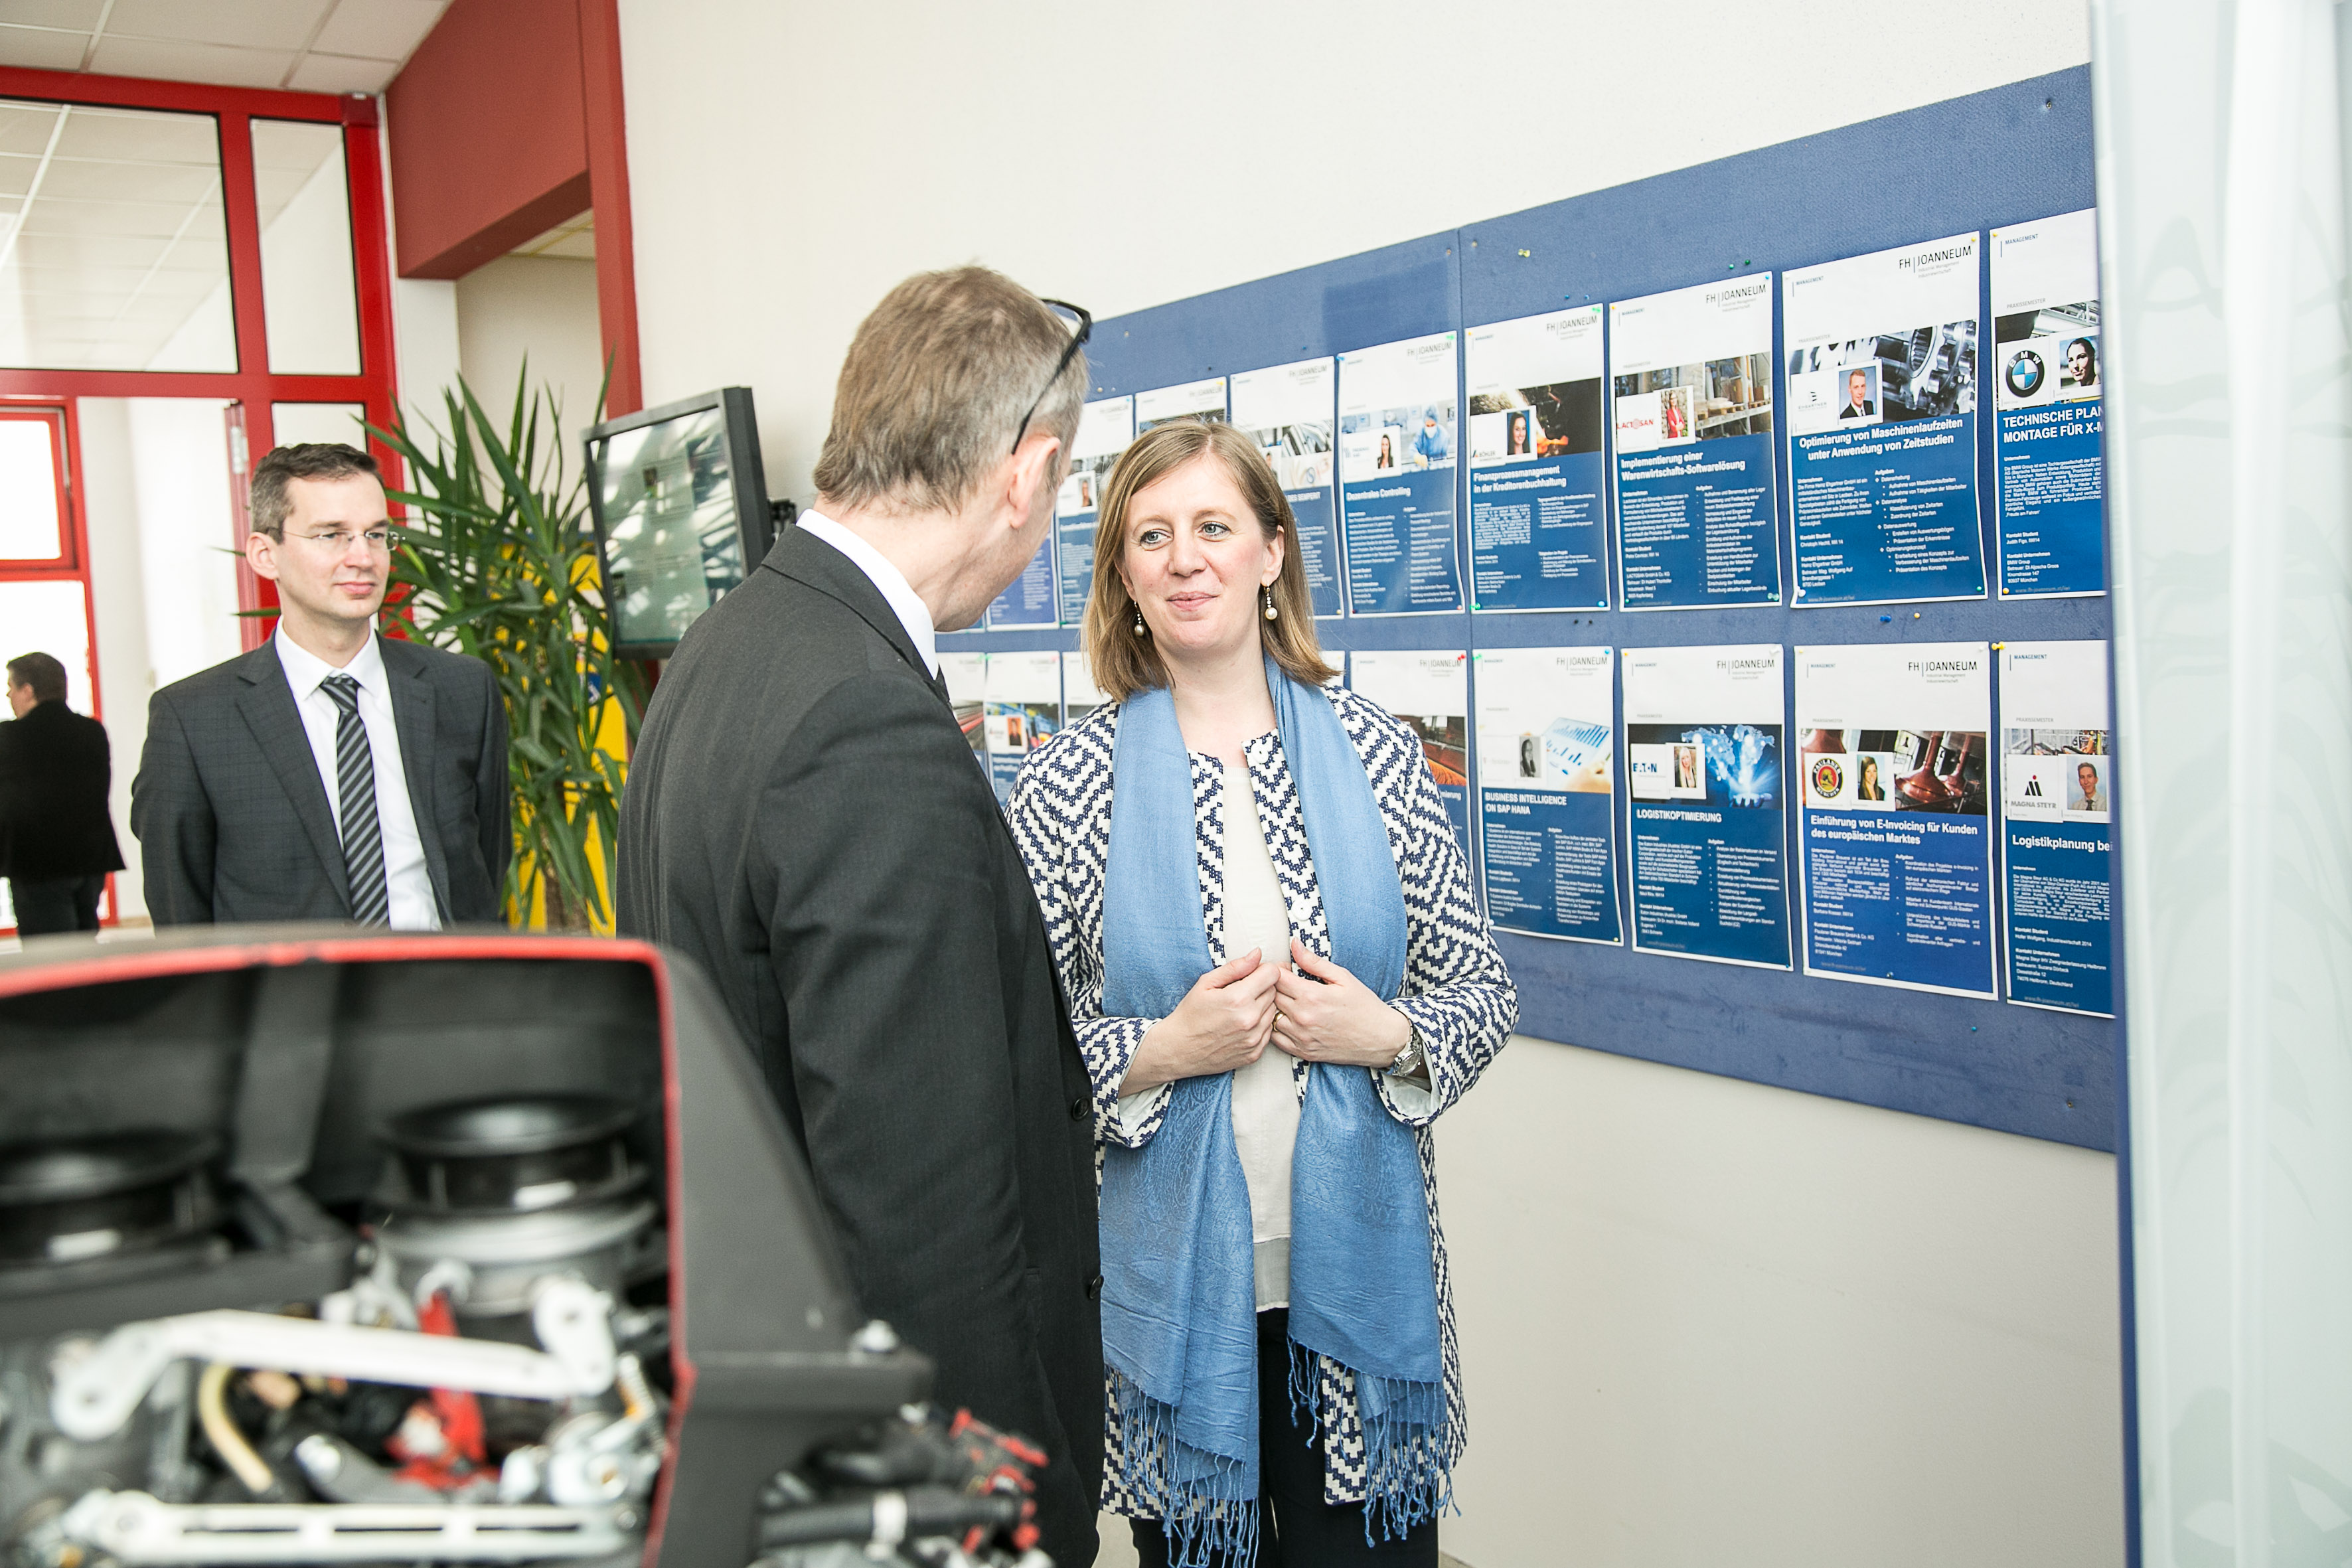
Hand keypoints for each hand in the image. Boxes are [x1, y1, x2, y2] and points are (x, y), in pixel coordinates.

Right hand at [1118, 949, 1280, 1093]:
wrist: (1179, 1050)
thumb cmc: (1190, 1015)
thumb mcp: (1206, 983)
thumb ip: (1235, 967)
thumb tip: (1257, 954)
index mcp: (1238, 998)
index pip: (1272, 974)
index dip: (1263, 970)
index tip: (1253, 974)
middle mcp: (1250, 1019)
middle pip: (1274, 991)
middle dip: (1262, 987)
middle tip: (1241, 992)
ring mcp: (1254, 1038)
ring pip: (1273, 1011)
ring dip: (1262, 1007)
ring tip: (1239, 1010)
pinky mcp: (1255, 1053)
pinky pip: (1268, 1031)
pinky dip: (1259, 1026)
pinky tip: (1240, 1025)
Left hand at [1272, 937, 1411, 1068]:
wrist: (1380, 1038)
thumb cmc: (1364, 1007)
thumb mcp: (1342, 977)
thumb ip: (1313, 962)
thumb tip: (1294, 945)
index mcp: (1311, 996)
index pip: (1275, 977)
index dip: (1276, 970)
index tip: (1285, 969)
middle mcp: (1302, 1018)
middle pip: (1269, 996)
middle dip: (1273, 986)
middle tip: (1285, 983)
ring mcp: (1301, 1037)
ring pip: (1270, 1017)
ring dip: (1274, 1008)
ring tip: (1287, 1002)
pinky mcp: (1303, 1052)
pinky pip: (1276, 1039)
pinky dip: (1276, 1028)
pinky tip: (1288, 1020)